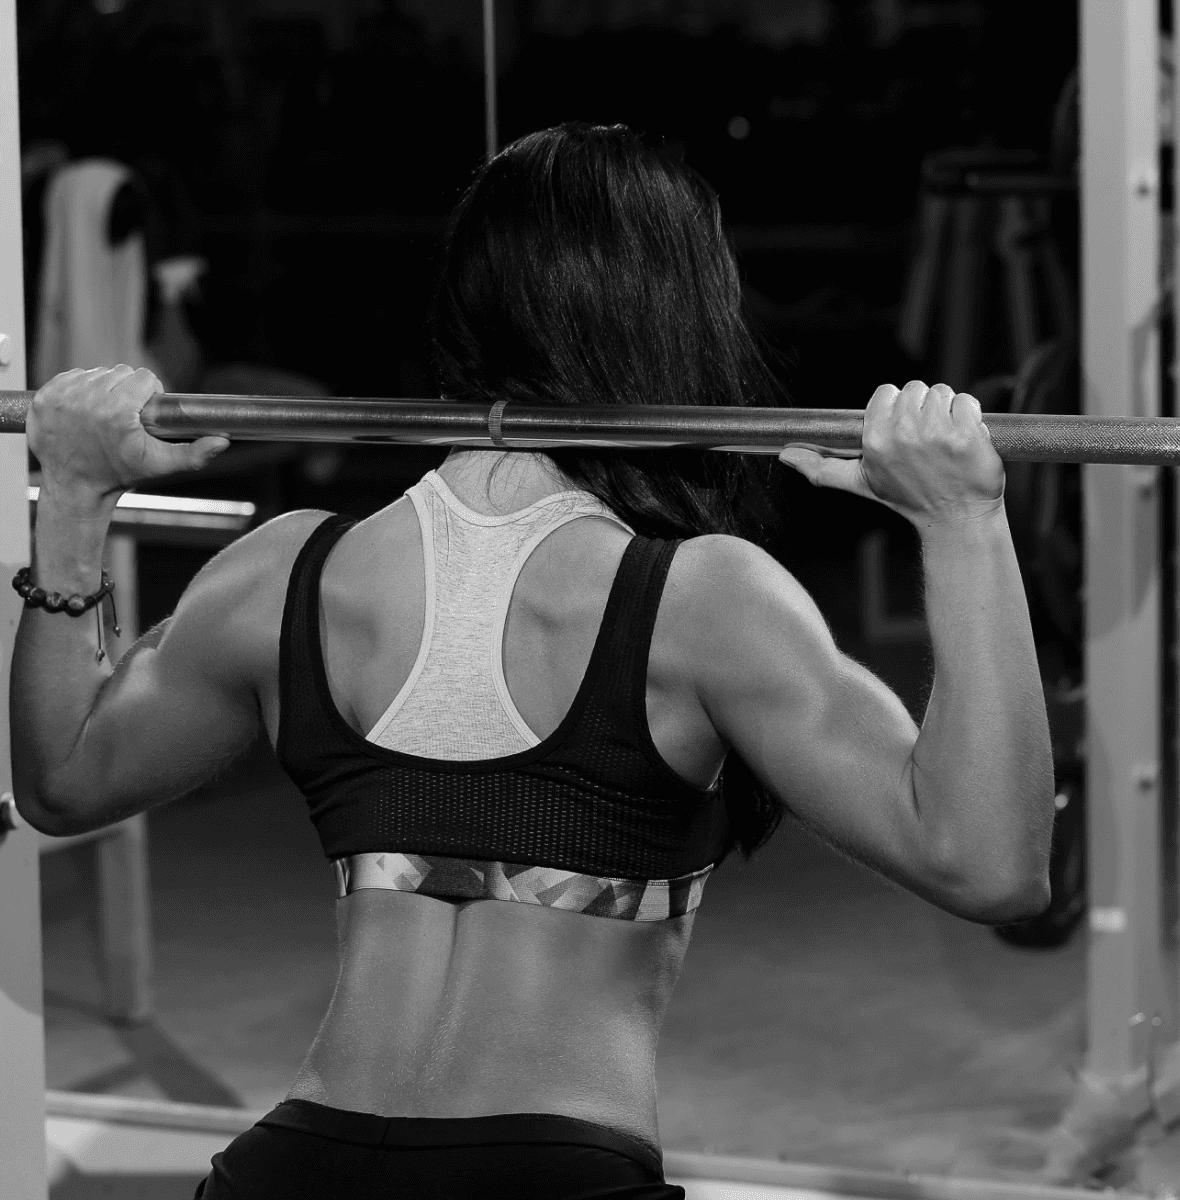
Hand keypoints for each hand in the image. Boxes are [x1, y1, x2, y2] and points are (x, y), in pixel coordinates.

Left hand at [28, 366, 227, 504]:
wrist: (77, 487)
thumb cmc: (119, 474)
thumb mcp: (159, 465)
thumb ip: (194, 454)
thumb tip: (222, 441)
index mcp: (116, 413)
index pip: (142, 377)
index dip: (149, 392)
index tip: (145, 409)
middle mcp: (87, 402)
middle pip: (119, 372)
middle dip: (127, 389)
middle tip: (126, 414)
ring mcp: (62, 398)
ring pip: (97, 373)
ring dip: (105, 388)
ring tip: (105, 413)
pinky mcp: (45, 398)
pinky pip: (73, 376)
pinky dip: (81, 388)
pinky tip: (85, 410)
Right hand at [777, 380, 1004, 529]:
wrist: (955, 519)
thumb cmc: (910, 498)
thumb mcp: (861, 483)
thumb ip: (823, 468)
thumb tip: (785, 456)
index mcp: (875, 441)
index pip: (886, 393)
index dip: (896, 409)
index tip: (904, 431)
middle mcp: (903, 434)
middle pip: (914, 390)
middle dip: (922, 409)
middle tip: (927, 440)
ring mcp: (936, 433)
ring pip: (942, 392)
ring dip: (948, 412)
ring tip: (946, 442)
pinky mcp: (967, 434)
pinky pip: (968, 401)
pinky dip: (971, 416)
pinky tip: (966, 440)